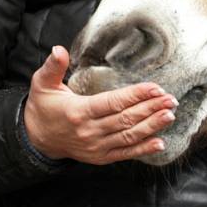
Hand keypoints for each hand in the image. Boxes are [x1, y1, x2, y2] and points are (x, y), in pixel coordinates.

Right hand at [23, 46, 176, 163]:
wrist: (36, 139)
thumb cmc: (43, 107)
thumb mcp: (42, 84)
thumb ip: (52, 67)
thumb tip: (58, 49)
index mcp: (78, 111)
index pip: (113, 102)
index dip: (136, 95)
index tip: (156, 87)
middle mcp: (89, 131)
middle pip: (125, 119)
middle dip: (151, 108)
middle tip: (171, 99)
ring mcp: (96, 147)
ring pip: (128, 136)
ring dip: (152, 126)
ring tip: (169, 115)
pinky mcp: (100, 157)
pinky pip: (124, 154)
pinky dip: (143, 149)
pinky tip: (160, 143)